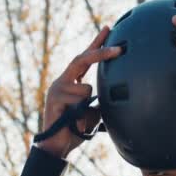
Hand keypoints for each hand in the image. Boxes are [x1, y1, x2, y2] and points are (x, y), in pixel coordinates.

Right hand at [37, 26, 120, 157]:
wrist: (59, 146)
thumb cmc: (77, 129)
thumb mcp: (94, 111)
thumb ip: (102, 99)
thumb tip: (120, 91)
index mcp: (72, 81)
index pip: (85, 58)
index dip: (96, 43)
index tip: (108, 29)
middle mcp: (63, 81)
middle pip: (82, 59)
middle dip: (101, 52)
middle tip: (118, 49)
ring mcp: (57, 88)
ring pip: (86, 89)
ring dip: (90, 106)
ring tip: (81, 119)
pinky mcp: (54, 98)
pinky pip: (78, 100)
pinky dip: (83, 113)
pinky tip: (74, 121)